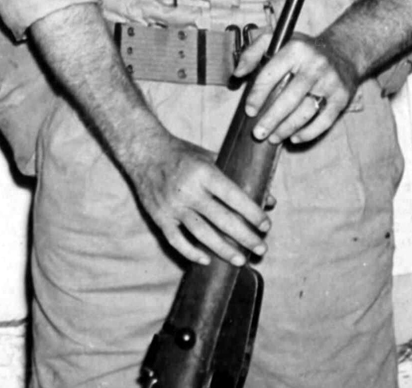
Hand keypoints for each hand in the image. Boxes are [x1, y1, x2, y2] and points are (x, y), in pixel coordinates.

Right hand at [124, 129, 268, 266]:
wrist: (143, 151)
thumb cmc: (181, 154)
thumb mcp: (210, 157)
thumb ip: (237, 177)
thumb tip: (268, 199)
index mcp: (203, 172)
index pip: (234, 197)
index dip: (253, 213)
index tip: (266, 226)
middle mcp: (188, 190)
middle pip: (222, 220)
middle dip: (245, 237)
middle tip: (261, 249)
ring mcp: (172, 205)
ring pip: (202, 233)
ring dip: (224, 250)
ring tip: (241, 260)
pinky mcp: (159, 216)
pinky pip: (176, 240)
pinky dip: (191, 252)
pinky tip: (206, 259)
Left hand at [238, 33, 357, 145]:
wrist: (344, 51)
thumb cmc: (303, 49)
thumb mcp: (276, 40)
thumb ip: (252, 53)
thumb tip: (238, 73)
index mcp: (295, 50)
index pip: (271, 75)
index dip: (258, 95)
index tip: (249, 111)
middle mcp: (315, 66)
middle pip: (289, 98)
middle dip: (271, 119)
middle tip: (258, 133)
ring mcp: (331, 82)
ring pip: (306, 111)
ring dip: (287, 128)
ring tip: (273, 138)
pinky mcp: (343, 97)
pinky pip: (325, 120)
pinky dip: (309, 132)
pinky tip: (294, 138)